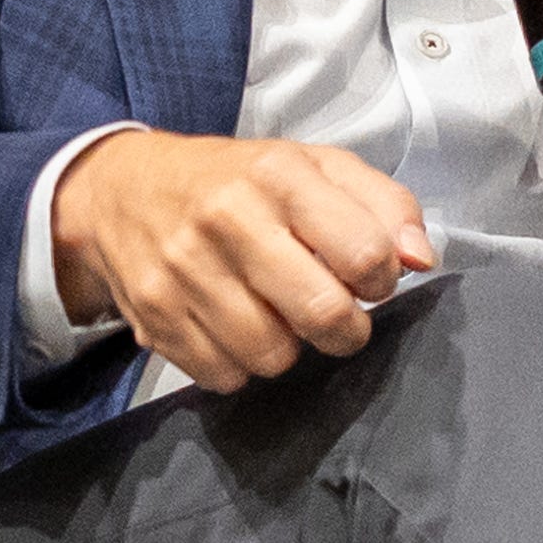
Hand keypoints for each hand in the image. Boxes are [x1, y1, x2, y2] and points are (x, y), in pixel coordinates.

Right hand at [52, 131, 434, 392]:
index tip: (368, 278)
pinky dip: (238, 363)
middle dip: (345, 329)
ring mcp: (184, 271)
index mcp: (278, 175)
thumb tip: (421, 260)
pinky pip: (223, 376)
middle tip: (335, 314)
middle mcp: (227, 219)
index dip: (381, 279)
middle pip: (323, 315)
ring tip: (274, 313)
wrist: (122, 189)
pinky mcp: (154, 316)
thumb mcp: (315, 166)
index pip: (364, 253)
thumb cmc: (236, 181)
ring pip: (273, 357)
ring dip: (287, 347)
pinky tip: (233, 326)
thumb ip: (384, 205)